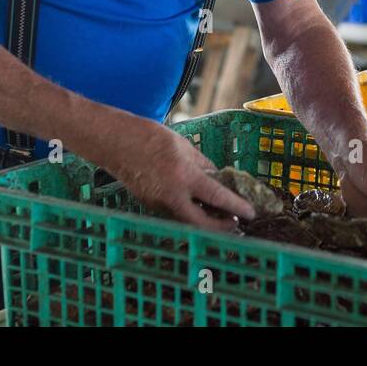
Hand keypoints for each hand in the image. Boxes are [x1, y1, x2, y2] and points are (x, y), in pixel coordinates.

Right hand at [93, 113, 255, 230]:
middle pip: (202, 223)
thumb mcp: (184, 146)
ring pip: (188, 221)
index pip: (217, 197)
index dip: (237, 207)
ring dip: (206, 221)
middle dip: (221, 228)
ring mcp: (159, 203)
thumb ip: (203, 165)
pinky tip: (199, 205)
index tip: (250, 214)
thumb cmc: (150, 137)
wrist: (115, 141)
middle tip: (235, 223)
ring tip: (221, 215)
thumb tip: (218, 180)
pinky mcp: (150, 205)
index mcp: (184, 175)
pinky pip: (176, 213)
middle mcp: (172, 195)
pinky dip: (191, 213)